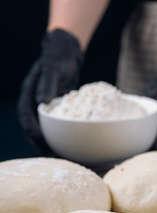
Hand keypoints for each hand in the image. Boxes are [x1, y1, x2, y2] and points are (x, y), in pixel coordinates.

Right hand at [18, 29, 82, 154]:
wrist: (64, 54)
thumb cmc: (57, 59)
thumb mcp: (53, 69)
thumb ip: (47, 84)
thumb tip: (43, 101)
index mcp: (29, 97)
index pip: (27, 120)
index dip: (33, 134)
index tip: (42, 144)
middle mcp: (34, 105)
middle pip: (34, 130)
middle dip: (43, 145)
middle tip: (56, 158)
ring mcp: (44, 109)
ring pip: (45, 131)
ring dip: (52, 144)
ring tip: (65, 158)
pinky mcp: (55, 110)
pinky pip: (57, 126)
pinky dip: (63, 137)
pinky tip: (74, 146)